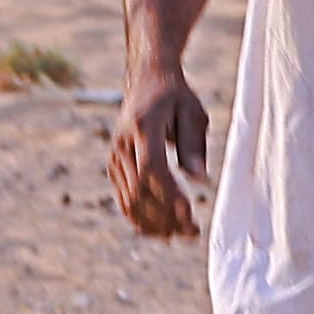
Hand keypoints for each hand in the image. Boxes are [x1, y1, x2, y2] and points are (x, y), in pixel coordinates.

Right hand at [107, 67, 215, 242]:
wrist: (146, 77)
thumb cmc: (176, 95)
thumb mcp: (192, 112)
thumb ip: (194, 145)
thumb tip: (200, 181)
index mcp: (142, 126)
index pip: (152, 168)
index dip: (170, 195)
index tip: (190, 215)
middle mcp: (122, 143)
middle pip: (140, 190)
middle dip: (166, 216)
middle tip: (193, 233)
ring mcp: (114, 155)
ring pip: (130, 199)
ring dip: (155, 223)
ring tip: (181, 235)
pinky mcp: (113, 165)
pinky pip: (124, 198)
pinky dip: (140, 218)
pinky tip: (160, 230)